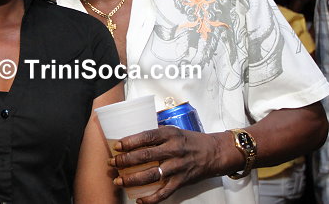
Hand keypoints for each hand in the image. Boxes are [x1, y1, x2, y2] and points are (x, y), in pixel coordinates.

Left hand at [109, 126, 225, 202]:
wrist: (215, 152)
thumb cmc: (192, 140)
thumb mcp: (174, 131)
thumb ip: (156, 134)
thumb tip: (134, 136)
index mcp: (170, 134)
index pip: (146, 137)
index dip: (129, 142)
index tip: (117, 146)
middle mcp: (173, 150)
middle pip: (145, 156)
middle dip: (125, 160)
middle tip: (112, 163)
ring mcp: (177, 167)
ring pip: (151, 175)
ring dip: (132, 179)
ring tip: (119, 181)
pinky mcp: (182, 181)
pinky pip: (164, 193)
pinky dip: (151, 199)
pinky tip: (140, 200)